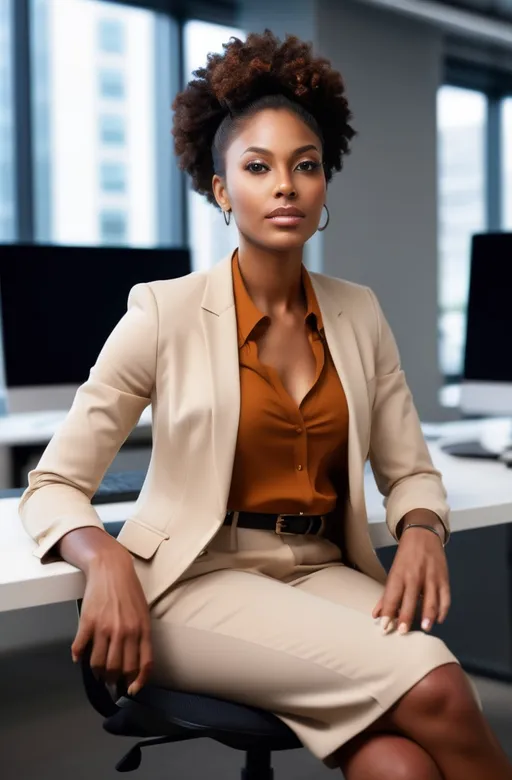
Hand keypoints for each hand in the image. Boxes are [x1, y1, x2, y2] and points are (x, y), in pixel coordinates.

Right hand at [71, 547, 152, 695]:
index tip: (131, 689)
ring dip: (97, 672)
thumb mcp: (143, 613)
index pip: (142, 664)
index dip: (137, 682)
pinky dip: (78, 656)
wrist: (111, 568)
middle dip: (114, 679)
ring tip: (97, 670)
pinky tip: (79, 657)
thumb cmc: (129, 590)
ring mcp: (105, 628)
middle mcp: (125, 632)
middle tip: (110, 679)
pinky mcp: (88, 622)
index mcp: (142, 630)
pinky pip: (80, 649)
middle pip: (119, 669)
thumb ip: (141, 637)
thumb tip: (136, 664)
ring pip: (99, 664)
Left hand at [372, 527, 449, 635]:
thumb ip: (386, 596)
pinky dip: (443, 610)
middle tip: (403, 632)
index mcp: (399, 574)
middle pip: (410, 598)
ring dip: (428, 615)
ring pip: (430, 598)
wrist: (423, 535)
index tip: (385, 627)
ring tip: (424, 629)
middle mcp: (414, 576)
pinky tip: (439, 620)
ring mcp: (431, 577)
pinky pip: (445, 597)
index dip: (388, 612)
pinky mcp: (444, 578)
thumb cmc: (405, 557)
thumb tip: (376, 615)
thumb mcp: (393, 573)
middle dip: (406, 616)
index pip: (391, 596)